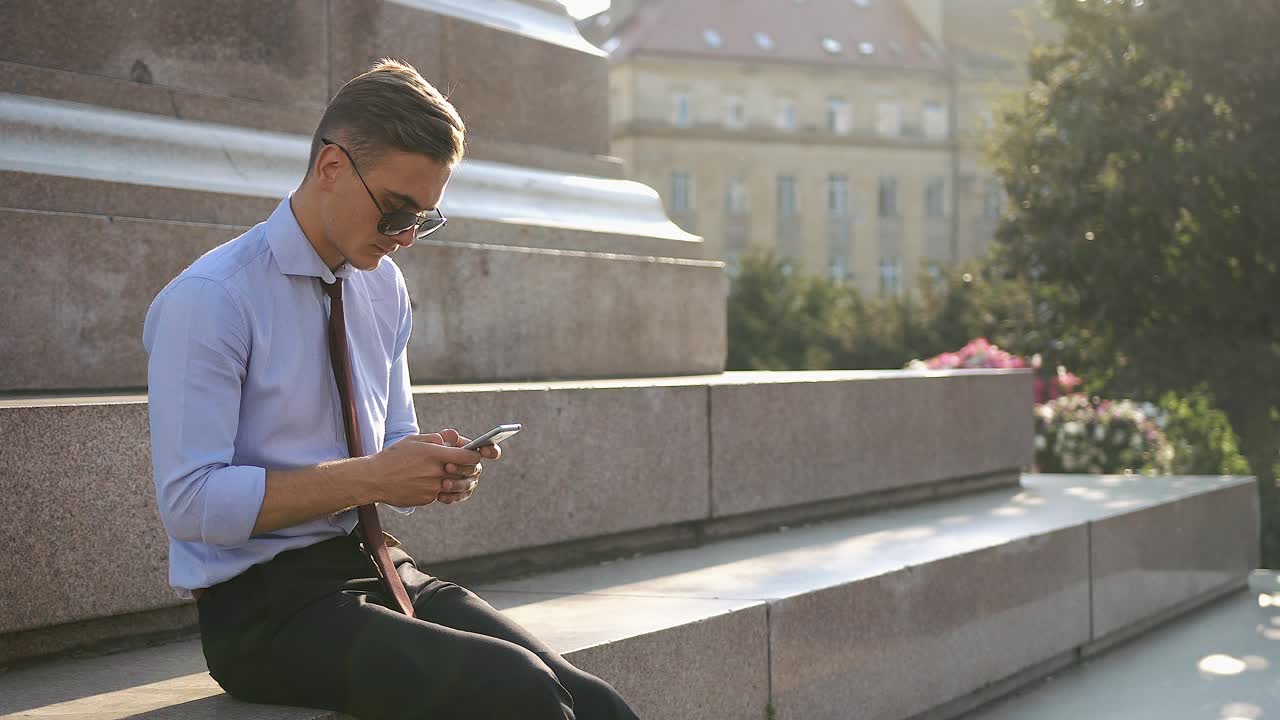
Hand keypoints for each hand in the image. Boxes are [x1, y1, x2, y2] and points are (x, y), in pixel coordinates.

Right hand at [367, 431, 482, 506]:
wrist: (374, 479)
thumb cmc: (394, 456)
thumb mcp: (414, 440)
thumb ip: (437, 438)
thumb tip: (454, 437)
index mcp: (434, 454)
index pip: (468, 456)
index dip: (476, 455)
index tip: (477, 453)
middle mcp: (436, 472)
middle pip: (467, 472)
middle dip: (471, 468)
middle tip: (469, 464)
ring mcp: (432, 488)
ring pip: (457, 485)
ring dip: (460, 480)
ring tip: (454, 474)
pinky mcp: (427, 499)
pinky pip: (442, 494)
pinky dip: (443, 489)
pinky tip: (436, 483)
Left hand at [433, 428, 501, 504]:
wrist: (422, 468)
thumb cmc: (433, 450)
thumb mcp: (438, 440)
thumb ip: (446, 437)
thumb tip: (453, 435)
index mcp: (473, 452)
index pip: (490, 451)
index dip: (491, 451)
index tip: (483, 450)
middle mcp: (474, 467)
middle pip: (474, 469)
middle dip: (461, 468)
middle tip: (448, 466)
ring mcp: (469, 482)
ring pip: (467, 485)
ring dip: (456, 484)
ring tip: (443, 484)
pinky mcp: (461, 494)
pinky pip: (459, 496)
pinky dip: (450, 496)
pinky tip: (439, 495)